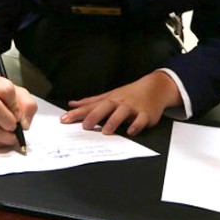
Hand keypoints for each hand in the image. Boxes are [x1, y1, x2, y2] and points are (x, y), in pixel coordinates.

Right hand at [0, 74, 36, 147]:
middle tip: (15, 126)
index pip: (6, 90)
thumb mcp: (18, 93)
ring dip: (6, 136)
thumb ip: (27, 105)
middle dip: (9, 120)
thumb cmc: (0, 96)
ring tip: (12, 135)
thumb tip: (24, 125)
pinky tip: (3, 138)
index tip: (18, 113)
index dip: (15, 104)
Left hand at [60, 71, 179, 135]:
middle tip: (85, 126)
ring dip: (114, 121)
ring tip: (106, 130)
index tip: (64, 119)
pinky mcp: (146, 114)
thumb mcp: (108, 96)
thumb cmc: (128, 94)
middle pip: (105, 107)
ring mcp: (133, 108)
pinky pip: (141, 120)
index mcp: (109, 99)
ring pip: (123, 113)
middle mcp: (120, 103)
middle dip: (95, 116)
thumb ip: (90, 102)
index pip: (90, 106)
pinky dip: (136, 125)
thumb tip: (72, 104)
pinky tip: (131, 131)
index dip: (77, 113)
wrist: (154, 88)